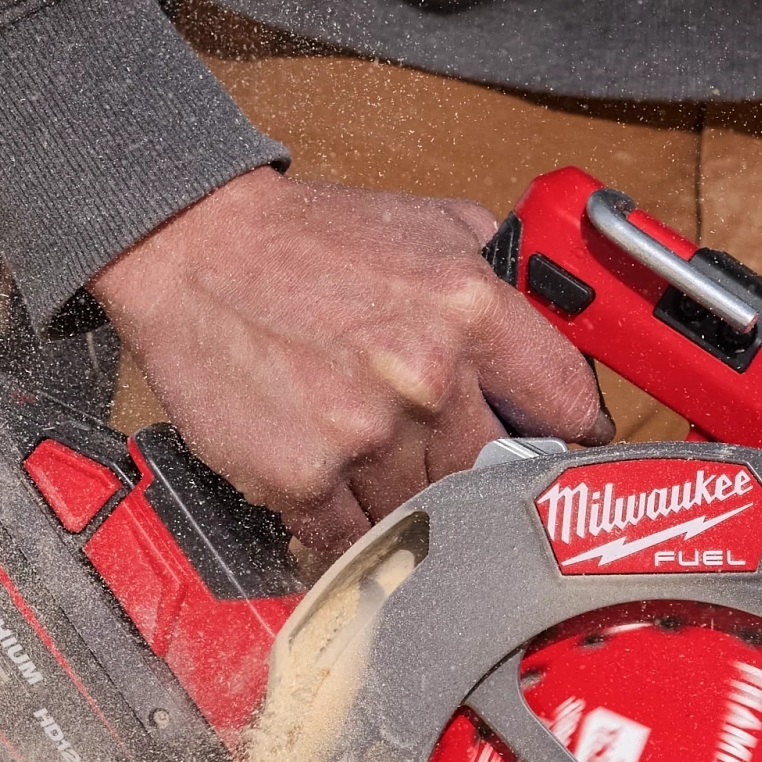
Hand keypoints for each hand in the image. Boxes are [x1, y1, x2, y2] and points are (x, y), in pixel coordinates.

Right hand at [93, 170, 612, 558]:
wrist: (193, 248)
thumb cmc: (307, 239)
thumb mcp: (432, 225)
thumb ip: (502, 283)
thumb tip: (555, 342)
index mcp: (469, 309)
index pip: (565, 405)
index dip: (568, 433)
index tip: (561, 449)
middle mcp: (426, 375)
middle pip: (492, 471)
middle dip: (475, 468)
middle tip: (450, 458)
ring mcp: (363, 434)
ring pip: (426, 510)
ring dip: (409, 500)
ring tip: (376, 462)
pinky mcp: (302, 477)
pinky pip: (354, 536)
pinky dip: (351, 527)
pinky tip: (339, 491)